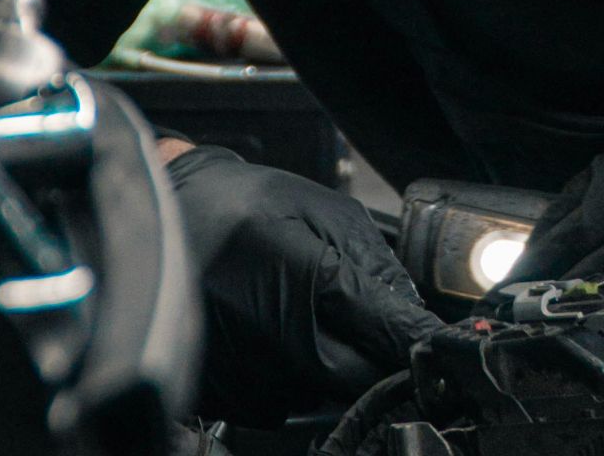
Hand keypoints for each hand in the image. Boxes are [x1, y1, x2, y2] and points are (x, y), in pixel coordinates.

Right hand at [163, 146, 442, 424]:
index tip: (438, 349)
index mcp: (298, 272)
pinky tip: (264, 329)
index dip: (415, 340)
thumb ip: (374, 260)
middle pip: (354, 377)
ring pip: (315, 390)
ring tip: (291, 309)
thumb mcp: (322, 208)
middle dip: (370, 357)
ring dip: (322, 362)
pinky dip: (285, 373)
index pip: (380, 327)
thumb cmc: (241, 203)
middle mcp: (265, 327)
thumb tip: (411, 312)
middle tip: (359, 323)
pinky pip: (276, 401)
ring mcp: (238, 365)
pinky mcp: (216, 390)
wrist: (165, 213)